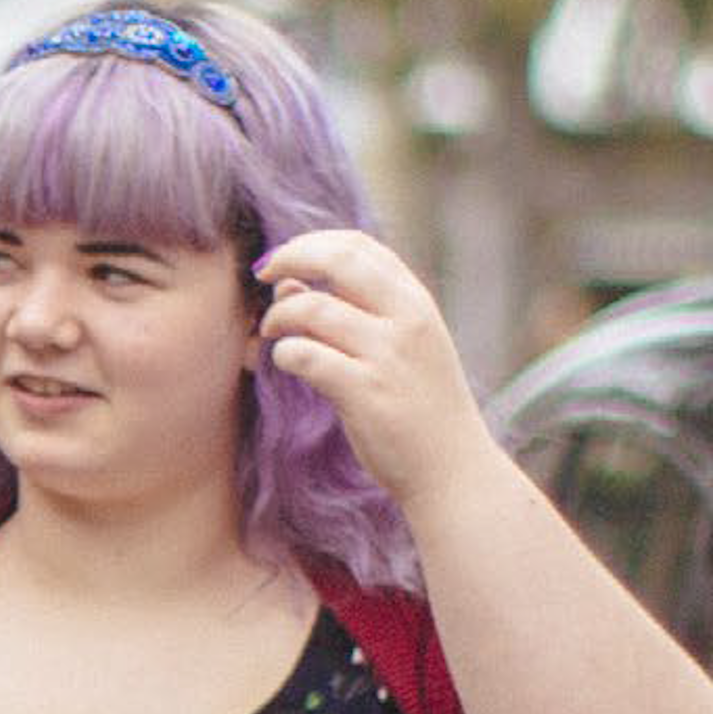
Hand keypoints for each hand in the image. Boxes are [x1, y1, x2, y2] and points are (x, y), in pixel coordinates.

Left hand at [255, 229, 497, 508]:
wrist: (452, 471)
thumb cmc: (418, 410)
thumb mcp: (402, 350)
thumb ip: (356, 313)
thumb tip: (290, 283)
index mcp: (416, 304)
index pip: (360, 246)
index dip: (312, 242)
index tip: (283, 259)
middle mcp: (407, 320)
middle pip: (338, 259)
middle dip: (289, 257)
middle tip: (262, 275)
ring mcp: (387, 355)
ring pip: (311, 307)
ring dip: (277, 316)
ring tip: (270, 333)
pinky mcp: (365, 391)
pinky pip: (304, 354)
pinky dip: (283, 354)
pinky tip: (286, 362)